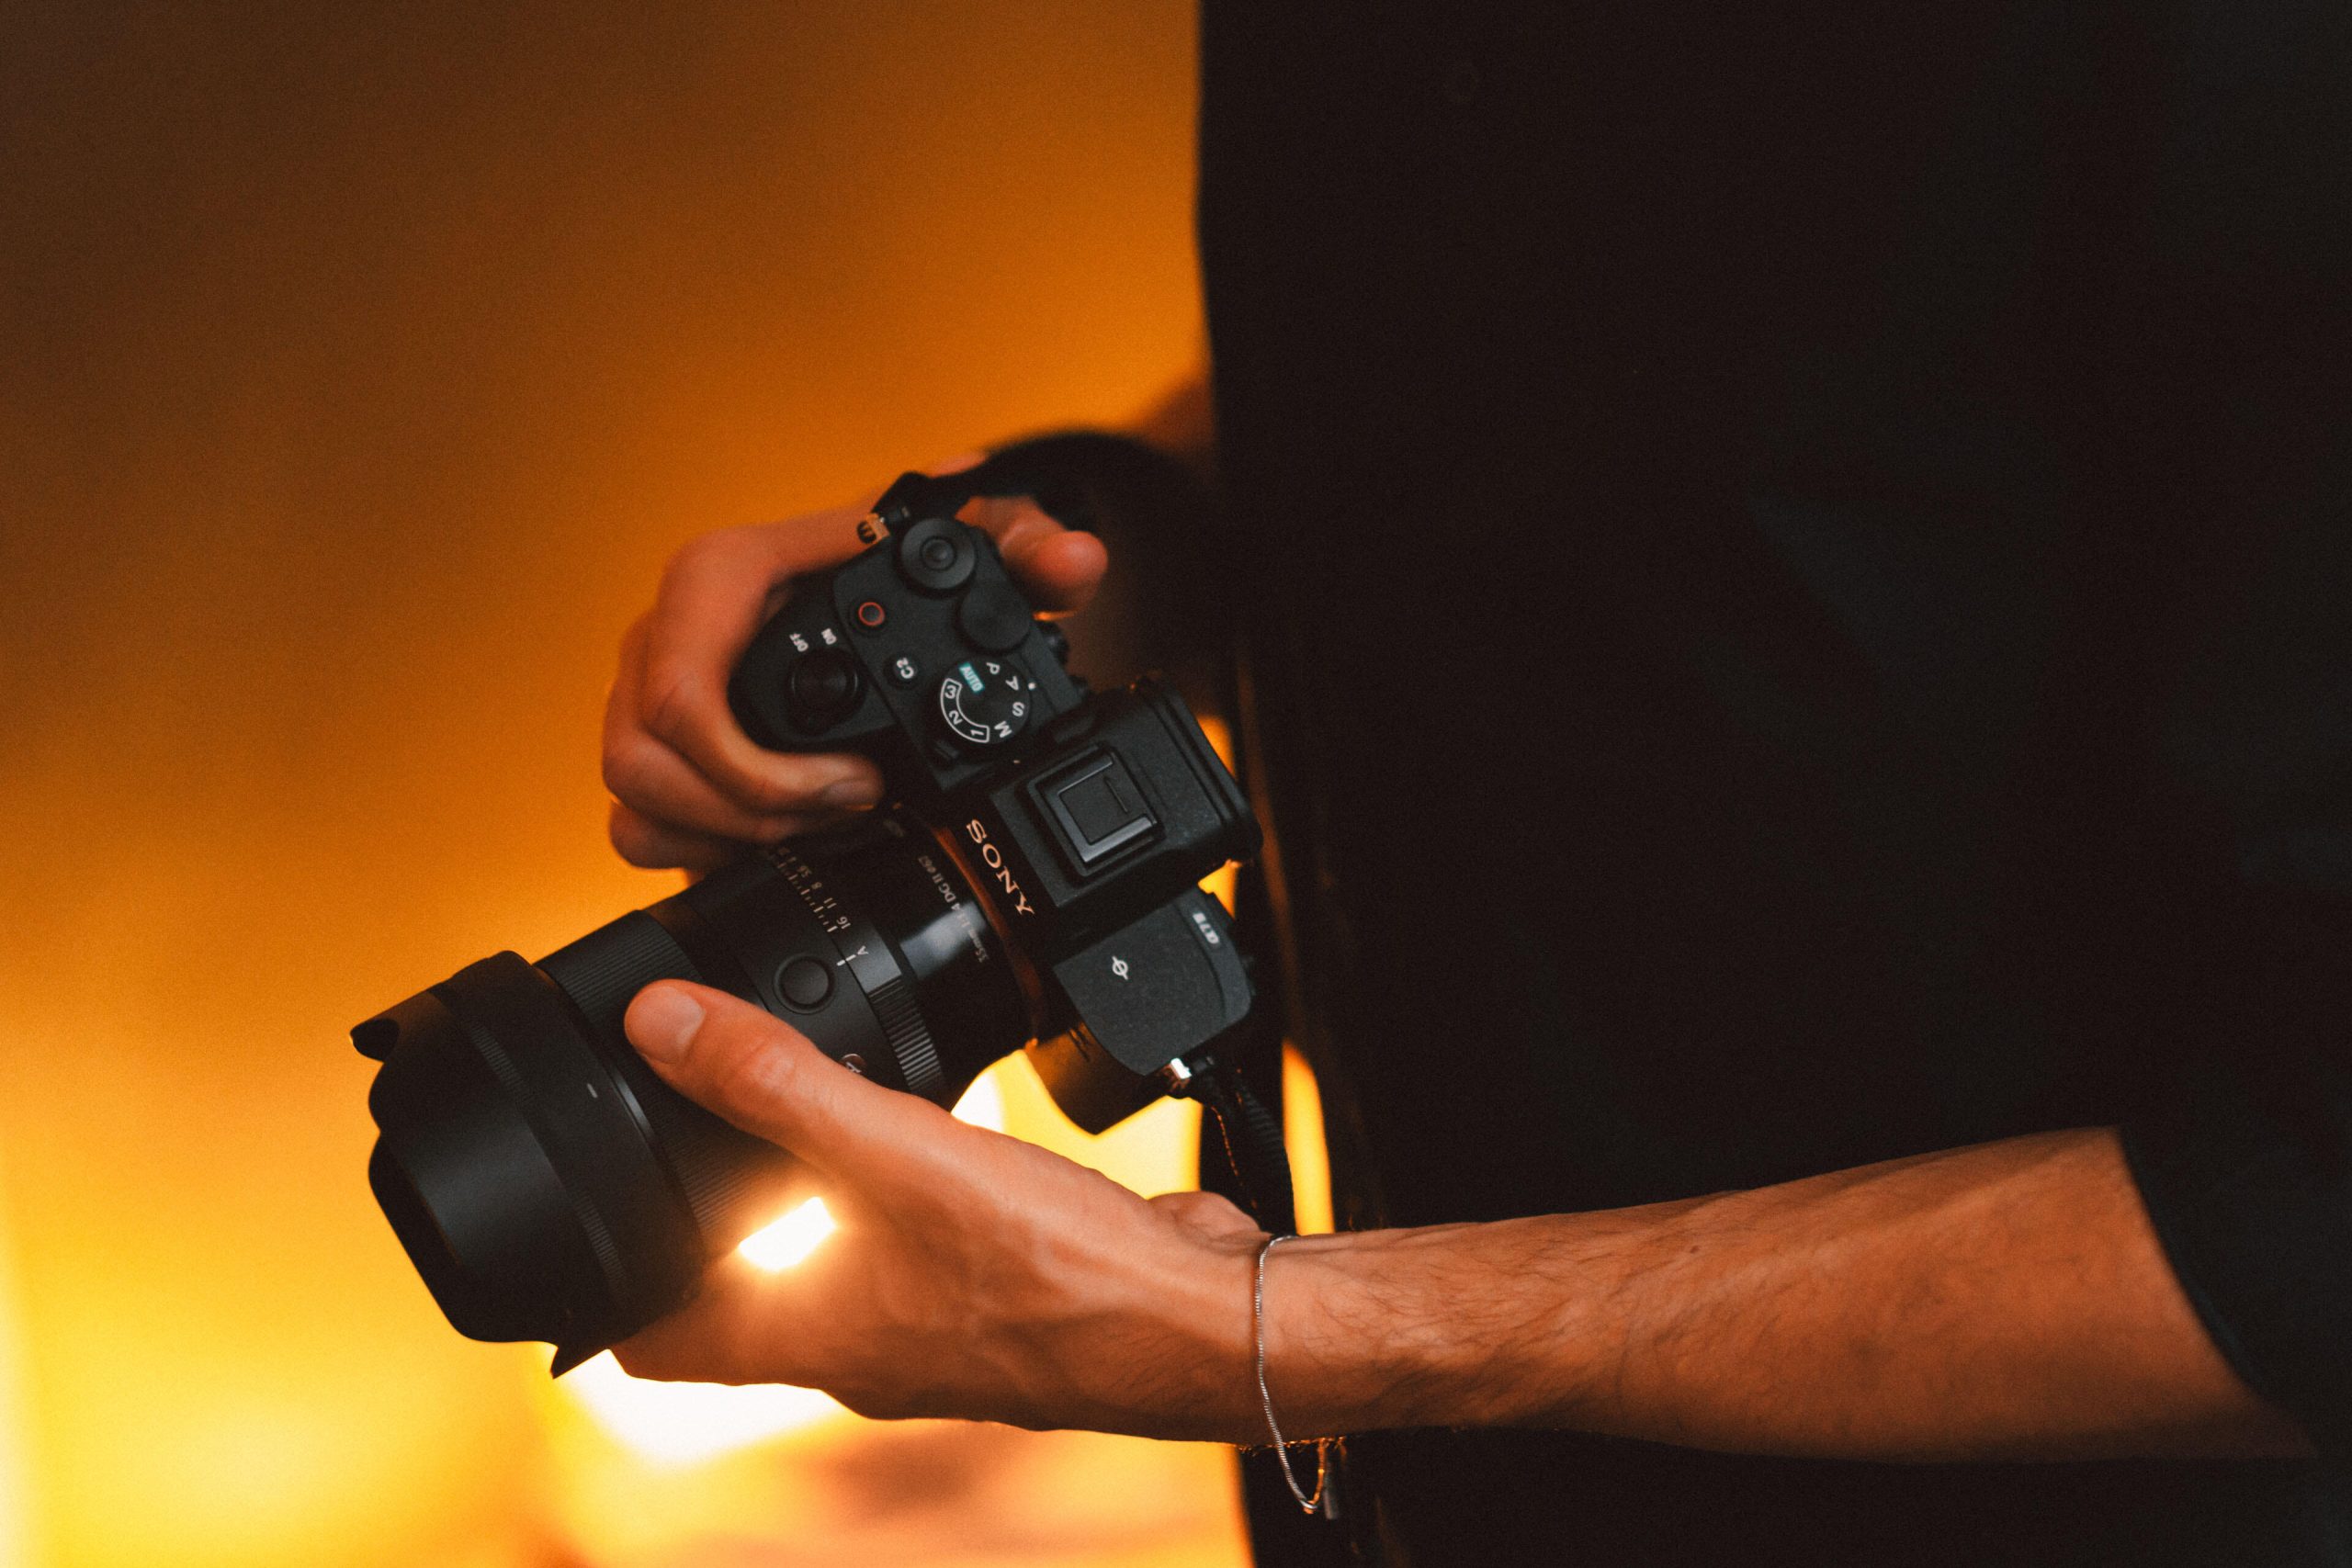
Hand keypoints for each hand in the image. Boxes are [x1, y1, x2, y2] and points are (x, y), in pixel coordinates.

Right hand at [602, 465, 1110, 870]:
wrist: (857, 596)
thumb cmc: (891, 566)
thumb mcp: (970, 552)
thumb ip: (1027, 549)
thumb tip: (1073, 562)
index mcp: (721, 575)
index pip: (682, 682)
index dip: (762, 762)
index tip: (862, 779)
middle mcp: (665, 632)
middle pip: (645, 755)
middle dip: (753, 807)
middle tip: (848, 809)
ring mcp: (645, 695)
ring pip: (634, 793)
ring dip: (728, 829)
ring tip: (817, 823)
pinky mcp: (651, 753)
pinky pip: (633, 822)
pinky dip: (701, 846)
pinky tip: (772, 837)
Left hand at [612, 981, 1266, 1437]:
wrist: (1207, 1324)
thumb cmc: (1061, 1277)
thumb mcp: (900, 1157)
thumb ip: (778, 1086)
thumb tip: (660, 1024)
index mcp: (810, 1337)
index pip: (656, 1345)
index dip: (603, 1293)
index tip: (578, 1226)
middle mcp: (860, 1349)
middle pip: (739, 1302)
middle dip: (703, 1228)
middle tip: (677, 1139)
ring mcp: (933, 1329)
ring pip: (830, 1271)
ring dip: (800, 1208)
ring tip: (790, 1116)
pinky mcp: (1001, 1297)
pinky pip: (917, 1247)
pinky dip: (894, 1197)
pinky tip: (923, 1135)